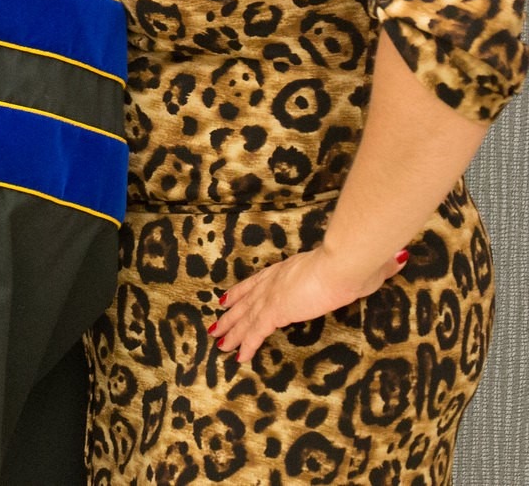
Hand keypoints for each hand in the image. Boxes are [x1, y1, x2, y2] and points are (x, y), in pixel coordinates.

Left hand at [210, 243, 407, 366]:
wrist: (345, 263)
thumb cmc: (357, 263)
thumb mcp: (368, 266)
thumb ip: (378, 267)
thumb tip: (397, 259)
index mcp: (291, 269)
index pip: (261, 280)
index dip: (244, 289)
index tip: (230, 296)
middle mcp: (277, 281)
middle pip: (247, 299)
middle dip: (232, 313)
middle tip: (217, 322)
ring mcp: (274, 296)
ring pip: (245, 317)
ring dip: (232, 331)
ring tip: (219, 341)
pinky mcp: (277, 311)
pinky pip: (256, 332)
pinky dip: (245, 344)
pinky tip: (237, 356)